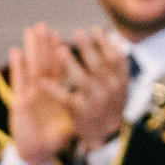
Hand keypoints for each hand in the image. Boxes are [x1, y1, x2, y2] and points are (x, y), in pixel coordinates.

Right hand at [7, 25, 74, 164]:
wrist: (35, 155)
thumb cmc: (52, 138)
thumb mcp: (69, 122)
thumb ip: (77, 109)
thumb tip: (98, 99)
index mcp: (56, 94)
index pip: (60, 69)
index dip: (62, 53)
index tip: (63, 34)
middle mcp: (43, 92)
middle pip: (45, 63)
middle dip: (45, 45)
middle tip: (45, 25)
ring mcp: (30, 96)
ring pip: (32, 68)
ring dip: (32, 49)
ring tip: (32, 30)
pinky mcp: (19, 104)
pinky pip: (19, 83)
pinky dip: (16, 67)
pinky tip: (15, 52)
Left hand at [61, 28, 129, 150]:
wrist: (106, 135)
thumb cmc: (111, 106)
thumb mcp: (120, 86)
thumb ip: (118, 66)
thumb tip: (115, 42)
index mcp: (120, 80)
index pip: (114, 58)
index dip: (104, 43)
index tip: (95, 29)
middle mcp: (109, 89)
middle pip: (98, 65)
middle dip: (87, 48)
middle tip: (77, 32)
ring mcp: (94, 100)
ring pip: (81, 79)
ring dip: (70, 63)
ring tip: (59, 49)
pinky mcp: (79, 111)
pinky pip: (65, 97)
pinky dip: (54, 89)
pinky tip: (43, 81)